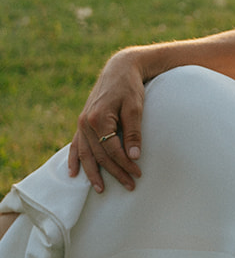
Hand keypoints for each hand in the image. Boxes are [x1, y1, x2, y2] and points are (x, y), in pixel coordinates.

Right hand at [67, 51, 146, 192]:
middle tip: (129, 185)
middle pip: (99, 155)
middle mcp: (86, 122)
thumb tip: (134, 156)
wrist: (119, 69)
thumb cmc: (130, 87)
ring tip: (100, 189)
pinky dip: (74, 159)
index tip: (138, 174)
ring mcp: (82, 123)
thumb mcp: (136, 107)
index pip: (112, 150)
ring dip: (93, 173)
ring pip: (86, 154)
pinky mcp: (82, 122)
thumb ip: (133, 132)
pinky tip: (74, 173)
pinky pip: (76, 145)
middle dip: (114, 172)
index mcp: (99, 118)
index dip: (125, 164)